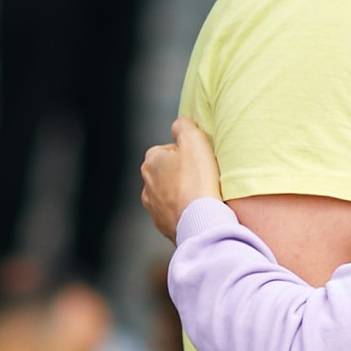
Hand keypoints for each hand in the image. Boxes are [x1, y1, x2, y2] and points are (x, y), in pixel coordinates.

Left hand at [140, 115, 224, 242]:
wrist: (200, 221)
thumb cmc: (197, 180)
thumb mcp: (194, 140)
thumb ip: (184, 126)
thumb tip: (179, 124)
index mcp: (151, 162)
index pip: (168, 150)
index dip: (186, 153)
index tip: (199, 160)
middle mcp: (147, 185)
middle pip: (168, 173)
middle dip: (183, 174)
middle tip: (203, 177)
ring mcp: (154, 208)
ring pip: (170, 194)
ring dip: (184, 193)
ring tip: (202, 195)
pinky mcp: (164, 226)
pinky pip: (176, 214)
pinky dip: (185, 211)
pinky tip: (199, 210)